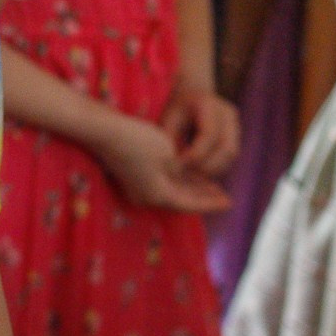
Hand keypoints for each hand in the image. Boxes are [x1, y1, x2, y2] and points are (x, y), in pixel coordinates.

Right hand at [90, 113, 230, 212]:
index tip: (229, 202)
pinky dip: (178, 181)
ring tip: (210, 187)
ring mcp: (139, 187)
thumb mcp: (169, 155)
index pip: (191, 204)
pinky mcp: (135, 176)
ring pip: (172, 191)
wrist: (107, 131)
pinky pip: (162, 183)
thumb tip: (187, 180)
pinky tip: (188, 175)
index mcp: (159, 194)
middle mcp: (148, 196)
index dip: (211, 203)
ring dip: (191, 189)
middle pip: (182, 200)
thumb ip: (183, 172)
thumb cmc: (141, 140)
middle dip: (203, 198)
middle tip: (224, 197)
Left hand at [161, 79, 240, 176]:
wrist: (190, 98)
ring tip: (192, 175)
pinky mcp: (236, 138)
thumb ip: (170, 140)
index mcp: (208, 104)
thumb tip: (172, 165)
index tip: (180, 165)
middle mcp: (227, 114)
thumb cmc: (175, 111)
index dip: (196, 154)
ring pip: (231, 156)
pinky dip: (216, 169)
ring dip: (213, 170)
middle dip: (207, 166)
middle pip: (227, 148)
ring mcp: (235, 126)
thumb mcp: (168, 120)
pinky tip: (199, 173)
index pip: (209, 135)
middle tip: (188, 174)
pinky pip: (230, 159)